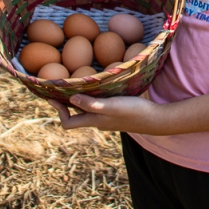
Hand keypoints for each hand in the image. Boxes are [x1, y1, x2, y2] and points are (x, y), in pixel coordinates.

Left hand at [48, 94, 163, 133]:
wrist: (155, 119)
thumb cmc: (134, 112)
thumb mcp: (112, 106)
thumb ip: (92, 104)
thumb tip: (71, 99)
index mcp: (94, 121)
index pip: (68, 123)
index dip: (58, 112)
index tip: (53, 98)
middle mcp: (98, 121)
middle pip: (76, 116)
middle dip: (67, 104)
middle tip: (63, 88)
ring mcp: (108, 119)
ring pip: (88, 111)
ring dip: (81, 100)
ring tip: (80, 86)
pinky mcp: (117, 114)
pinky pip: (100, 107)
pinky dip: (95, 99)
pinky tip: (101, 88)